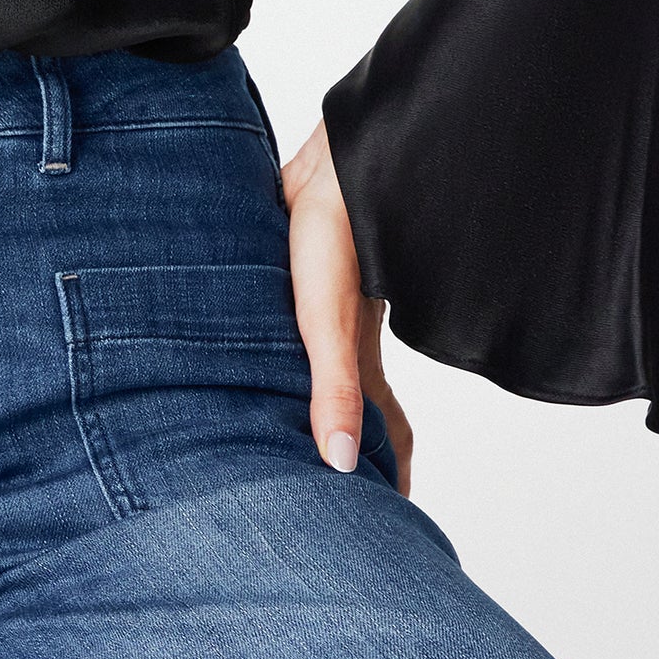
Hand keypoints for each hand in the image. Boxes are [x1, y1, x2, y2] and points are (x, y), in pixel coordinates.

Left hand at [280, 116, 414, 495]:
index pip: (382, 425)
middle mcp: (346, 331)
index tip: (394, 506)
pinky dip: (296, 337)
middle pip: (356, 396)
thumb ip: (336, 390)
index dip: (391, 464)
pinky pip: (304, 314)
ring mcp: (329, 297)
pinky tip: (265, 333)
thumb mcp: (329, 322)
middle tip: (337, 473)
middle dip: (353, 434)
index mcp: (357, 353)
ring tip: (292, 415)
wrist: (342, 153)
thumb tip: (343, 466)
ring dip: (319, 385)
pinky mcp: (306, 262)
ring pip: (328, 354)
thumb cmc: (337, 233)